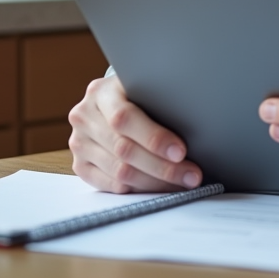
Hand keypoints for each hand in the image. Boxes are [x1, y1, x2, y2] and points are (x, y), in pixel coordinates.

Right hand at [68, 75, 202, 192]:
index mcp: (101, 92)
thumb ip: (159, 100)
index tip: (181, 152)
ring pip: (119, 172)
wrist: (111, 102)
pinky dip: (138, 189)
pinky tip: (160, 187)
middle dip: (163, 167)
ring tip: (183, 183)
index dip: (154, 138)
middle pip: (124, 149)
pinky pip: (111, 184)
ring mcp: (79, 142)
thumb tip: (199, 122)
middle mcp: (84, 116)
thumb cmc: (138, 94)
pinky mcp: (80, 165)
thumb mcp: (145, 87)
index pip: (125, 118)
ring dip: (155, 182)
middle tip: (192, 175)